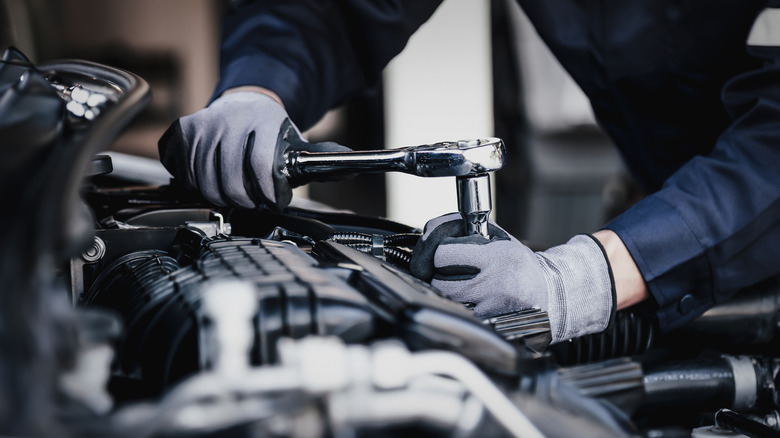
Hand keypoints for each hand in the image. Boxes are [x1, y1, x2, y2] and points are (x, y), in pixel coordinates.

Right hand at [158, 90, 350, 209]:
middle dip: (245, 202)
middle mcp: (230, 119)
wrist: (245, 102)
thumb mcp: (298, 142)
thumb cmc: (273, 131)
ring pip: (205, 182)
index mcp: (263, 120)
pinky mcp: (183, 132)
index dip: (268, 193)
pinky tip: (213, 181)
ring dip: (221, 197)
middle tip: (254, 203)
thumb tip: (353, 168)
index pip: (261, 167)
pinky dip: (197, 185)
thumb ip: (322, 159)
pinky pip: (185, 173)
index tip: (273, 202)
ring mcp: (203, 124)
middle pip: (230, 182)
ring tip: (236, 195)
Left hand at [410, 213, 614, 342]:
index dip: (437, 253)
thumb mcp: (499, 239)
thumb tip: (429, 231)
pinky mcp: (491, 326)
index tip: (443, 254)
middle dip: (437, 275)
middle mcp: (494, 283)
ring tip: (461, 286)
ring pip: (446, 301)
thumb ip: (465, 231)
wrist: (550, 295)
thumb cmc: (518, 265)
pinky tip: (470, 302)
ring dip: (446, 294)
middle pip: (439, 281)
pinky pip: (459, 316)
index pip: (442, 254)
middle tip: (448, 272)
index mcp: (496, 256)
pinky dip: (458, 309)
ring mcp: (492, 308)